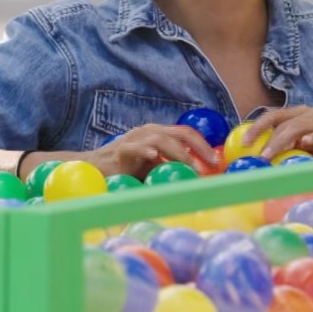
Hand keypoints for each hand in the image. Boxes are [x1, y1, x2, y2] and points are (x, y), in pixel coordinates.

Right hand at [86, 124, 217, 178]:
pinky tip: (153, 157)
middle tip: (211, 163)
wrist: (96, 168)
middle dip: (199, 146)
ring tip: (191, 166)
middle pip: (180, 133)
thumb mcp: (154, 168)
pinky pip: (134, 148)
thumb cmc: (127, 169)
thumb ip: (172, 168)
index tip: (216, 162)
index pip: (186, 133)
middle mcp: (148, 131)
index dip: (203, 145)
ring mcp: (134, 139)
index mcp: (158, 133)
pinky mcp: (121, 150)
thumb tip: (199, 180)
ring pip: (161, 139)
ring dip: (178, 154)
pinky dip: (144, 151)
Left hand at [246, 107, 312, 160]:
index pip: (273, 116)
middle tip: (255, 153)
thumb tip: (266, 160)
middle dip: (265, 136)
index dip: (257, 127)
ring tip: (270, 155)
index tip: (244, 143)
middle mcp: (310, 113)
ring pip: (297, 126)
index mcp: (301, 114)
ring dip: (281, 141)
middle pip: (281, 121)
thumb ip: (292, 146)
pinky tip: (304, 144)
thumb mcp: (310, 143)